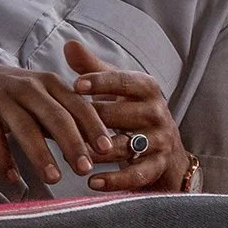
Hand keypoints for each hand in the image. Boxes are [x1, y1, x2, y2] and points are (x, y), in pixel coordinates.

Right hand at [0, 51, 115, 190]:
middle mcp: (26, 87)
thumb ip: (63, 115)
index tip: (108, 150)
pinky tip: (12, 178)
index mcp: (48, 82)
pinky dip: (3, 158)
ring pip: (24, 126)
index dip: (93, 126)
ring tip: (53, 178)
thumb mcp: (37, 94)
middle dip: (72, 142)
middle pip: (54, 115)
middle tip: (85, 168)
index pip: (77, 104)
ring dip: (40, 154)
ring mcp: (0, 97)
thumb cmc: (5, 92)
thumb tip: (94, 147)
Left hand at [66, 38, 188, 191]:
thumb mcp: (116, 88)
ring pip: (127, 145)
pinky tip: (91, 183)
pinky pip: (137, 175)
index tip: (74, 85)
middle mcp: (157, 112)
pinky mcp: (159, 167)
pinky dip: (115, 180)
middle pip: (122, 115)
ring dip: (97, 152)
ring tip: (70, 156)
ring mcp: (160, 141)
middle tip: (60, 127)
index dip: (100, 82)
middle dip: (91, 121)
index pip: (125, 81)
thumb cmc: (131, 111)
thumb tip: (69, 44)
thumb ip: (93, 68)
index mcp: (147, 88)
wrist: (167, 148)